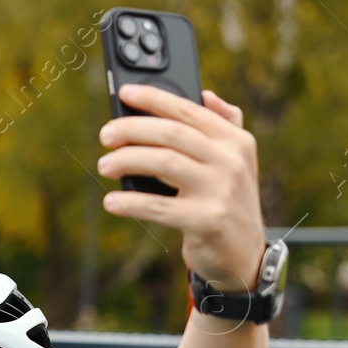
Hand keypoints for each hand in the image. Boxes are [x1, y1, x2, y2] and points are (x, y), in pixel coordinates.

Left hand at [97, 85, 265, 291]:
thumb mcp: (237, 161)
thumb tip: (205, 95)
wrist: (243, 254)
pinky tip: (110, 202)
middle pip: (171, 134)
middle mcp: (230, 161)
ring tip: (104, 165)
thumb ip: (224, 125)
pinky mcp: (205, 220)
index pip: (189, 111)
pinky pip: (158, 207)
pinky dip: (130, 203)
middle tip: (106, 135)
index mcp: (235, 140)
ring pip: (163, 163)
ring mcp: (220, 190)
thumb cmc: (228, 202)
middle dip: (132, 129)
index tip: (125, 93)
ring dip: (126, 161)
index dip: (155, 98)